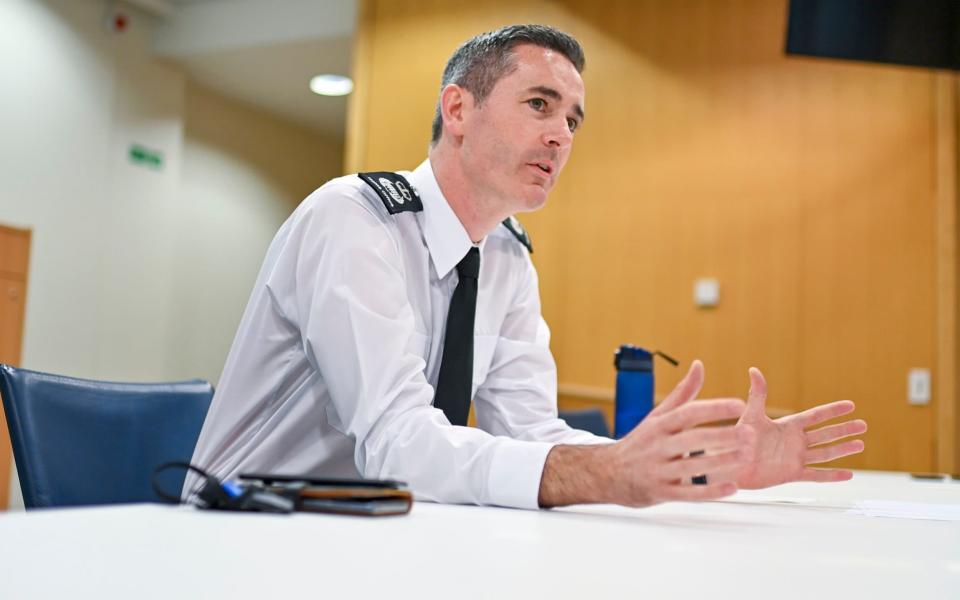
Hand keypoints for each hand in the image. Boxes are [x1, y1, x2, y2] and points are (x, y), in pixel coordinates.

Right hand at [602, 360, 753, 506]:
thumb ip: (682, 394)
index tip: (739, 405)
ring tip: (746, 457)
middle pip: (693, 439)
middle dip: (722, 436)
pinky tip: (731, 486)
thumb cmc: (639, 442)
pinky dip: (711, 492)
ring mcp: (658, 470)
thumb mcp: (657, 416)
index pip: (688, 413)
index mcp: (659, 425)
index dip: (714, 408)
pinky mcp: (661, 493)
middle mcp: (658, 446)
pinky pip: (688, 493)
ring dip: (722, 462)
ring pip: (693, 466)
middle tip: (749, 434)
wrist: (606, 473)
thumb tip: (699, 365)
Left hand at [735, 367, 866, 489]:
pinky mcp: (792, 474)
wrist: (731, 464)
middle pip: (826, 434)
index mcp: (788, 426)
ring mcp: (795, 458)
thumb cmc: (738, 439)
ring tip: (861, 443)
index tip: (851, 405)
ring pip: (825, 453)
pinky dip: (832, 476)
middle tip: (864, 425)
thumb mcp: (751, 415)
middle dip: (844, 429)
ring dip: (843, 449)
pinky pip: (816, 475)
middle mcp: (795, 441)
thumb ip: (757, 394)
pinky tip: (849, 474)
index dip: (832, 411)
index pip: (816, 416)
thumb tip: (753, 369)